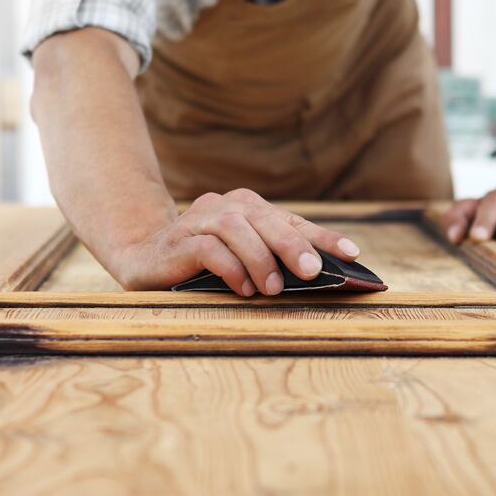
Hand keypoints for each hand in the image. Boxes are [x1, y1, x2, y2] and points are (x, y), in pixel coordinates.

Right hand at [109, 188, 361, 293]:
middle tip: (312, 271)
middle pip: (265, 218)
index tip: (353, 254)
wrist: (142, 260)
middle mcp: (225, 206)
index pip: (291, 219)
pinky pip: (207, 248)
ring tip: (273, 289)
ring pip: (236, 228)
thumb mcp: (243, 260)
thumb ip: (273, 261)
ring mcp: (198, 220)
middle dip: (292, 244)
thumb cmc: (203, 265)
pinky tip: (242, 289)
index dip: (323, 235)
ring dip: (259, 258)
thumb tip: (319, 278)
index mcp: (247, 208)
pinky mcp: (178, 241)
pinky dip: (229, 268)